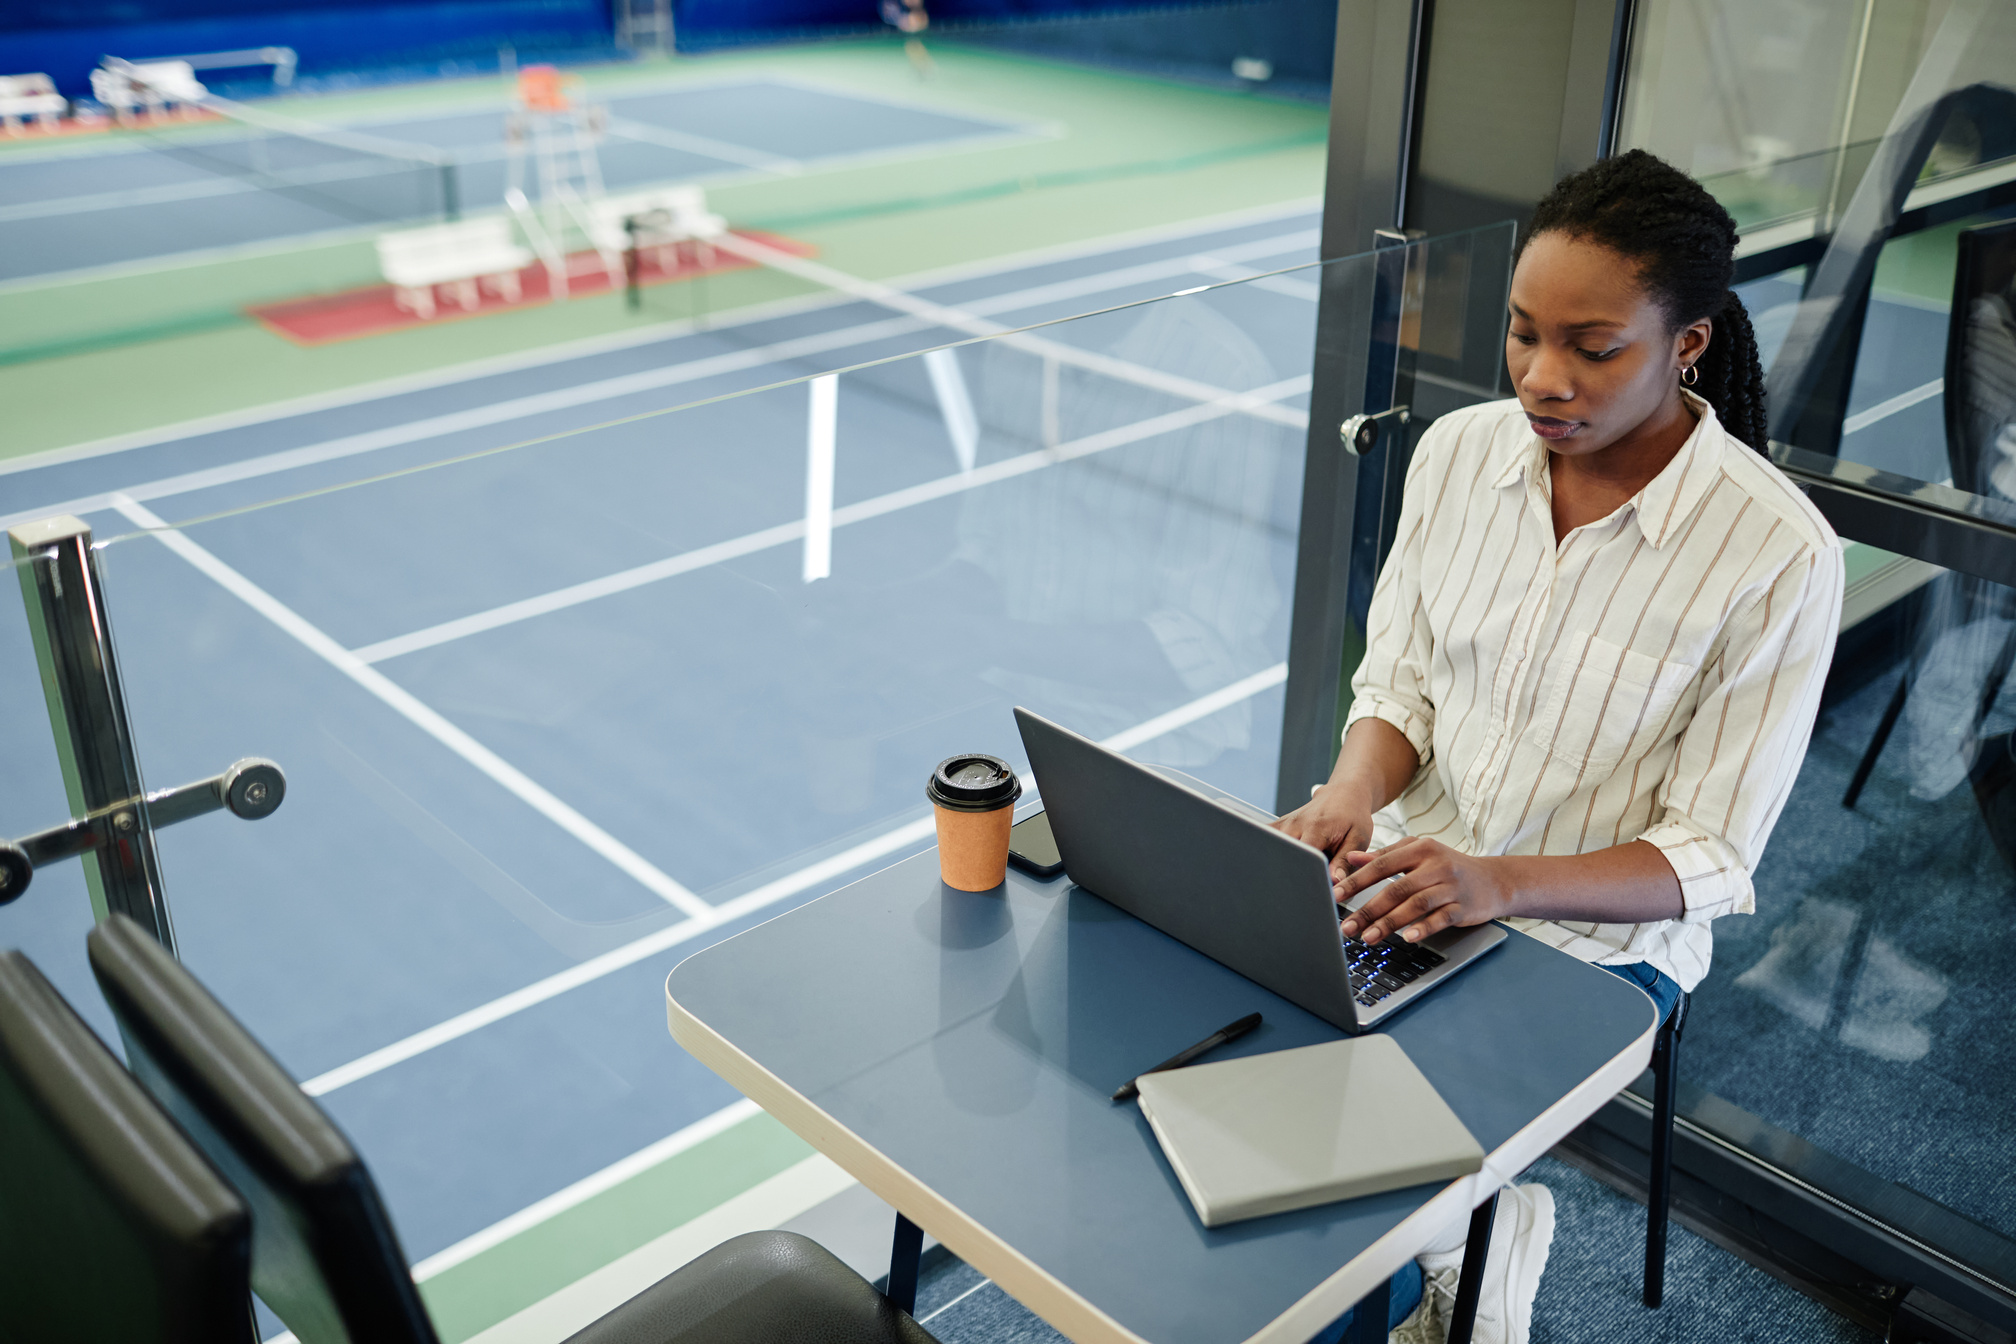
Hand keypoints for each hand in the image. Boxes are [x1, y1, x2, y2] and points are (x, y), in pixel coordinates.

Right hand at [1271, 782, 1376, 888]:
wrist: (1343, 794)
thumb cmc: (1353, 817)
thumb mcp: (1358, 838)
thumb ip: (1344, 861)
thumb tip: (1334, 882)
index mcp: (1316, 828)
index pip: (1302, 858)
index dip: (1306, 876)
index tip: (1311, 890)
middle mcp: (1295, 824)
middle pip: (1283, 856)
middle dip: (1290, 874)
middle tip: (1301, 888)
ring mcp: (1284, 824)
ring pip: (1272, 851)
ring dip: (1280, 864)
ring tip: (1293, 874)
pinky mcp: (1278, 826)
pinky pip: (1268, 841)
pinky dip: (1271, 854)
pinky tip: (1280, 863)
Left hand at [1333, 837, 1514, 943]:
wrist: (1494, 880)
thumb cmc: (1448, 867)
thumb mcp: (1417, 854)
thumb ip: (1384, 856)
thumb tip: (1351, 858)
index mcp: (1420, 848)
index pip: (1381, 865)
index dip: (1356, 881)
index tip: (1336, 896)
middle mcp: (1435, 865)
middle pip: (1395, 889)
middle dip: (1368, 910)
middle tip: (1347, 926)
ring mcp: (1451, 886)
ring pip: (1415, 905)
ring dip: (1389, 923)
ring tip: (1368, 937)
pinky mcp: (1464, 906)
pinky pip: (1441, 918)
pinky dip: (1423, 927)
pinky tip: (1407, 937)